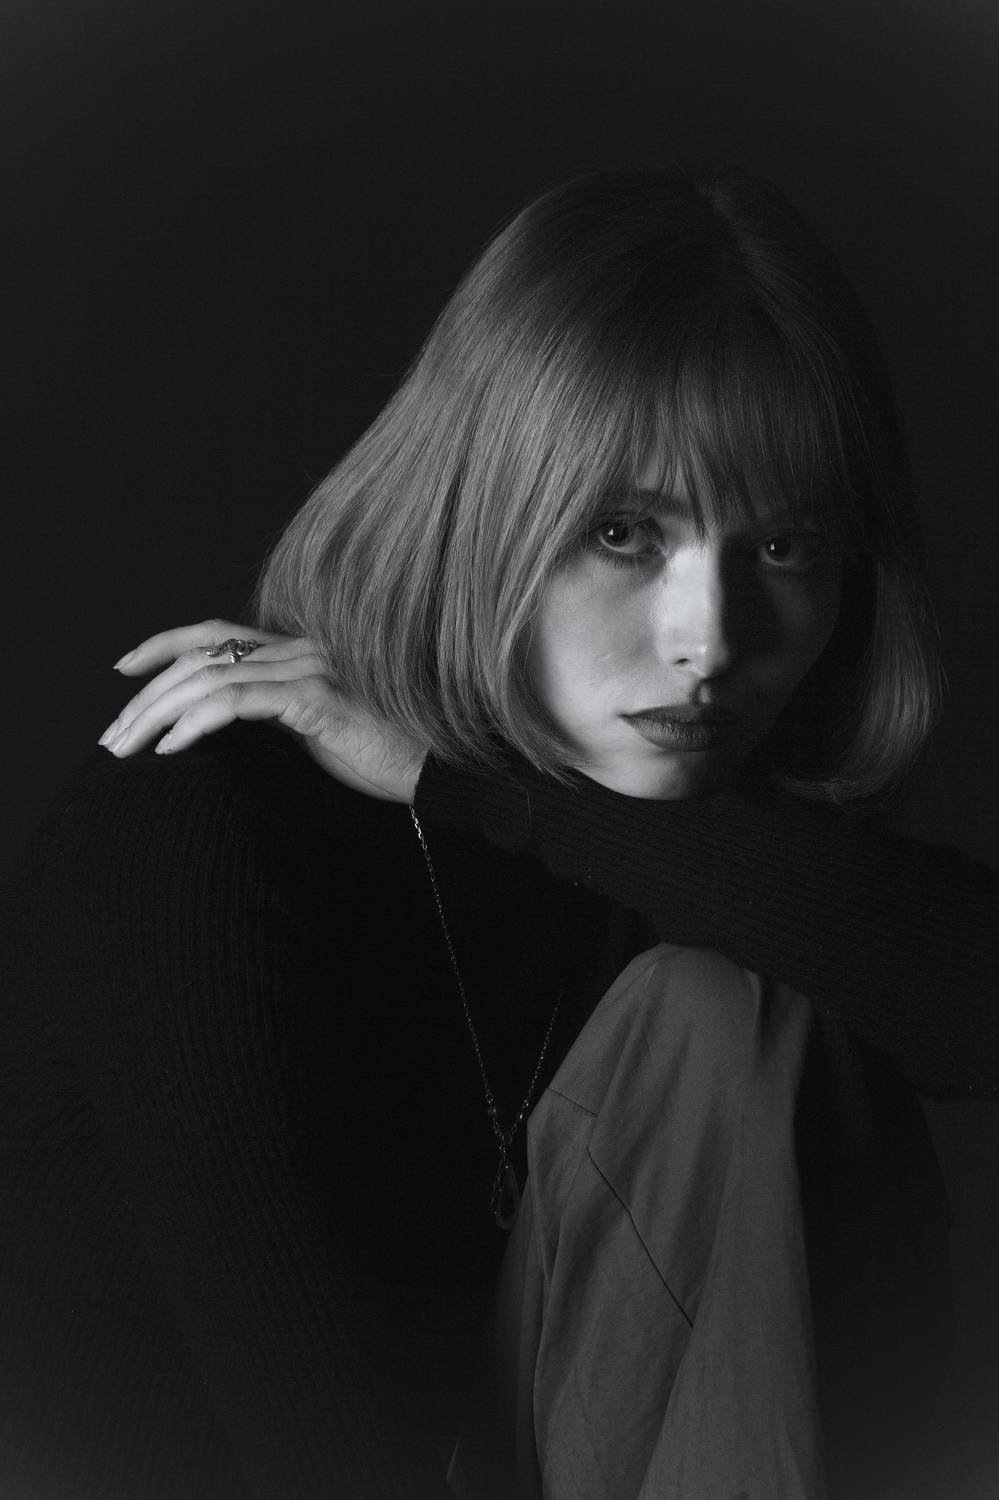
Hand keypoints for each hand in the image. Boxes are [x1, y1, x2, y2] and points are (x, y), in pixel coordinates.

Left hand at [98, 620, 424, 802]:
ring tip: (127, 748)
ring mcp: (312, 670)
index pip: (217, 634)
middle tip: (112, 738)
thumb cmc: (382, 762)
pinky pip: (241, 701)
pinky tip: (172, 748)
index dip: (164, 644)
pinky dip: (197, 722)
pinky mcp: (320, 698)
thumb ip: (273, 719)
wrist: (440, 777)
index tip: (122, 669)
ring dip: (157, 714)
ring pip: (211, 677)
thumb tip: (214, 733)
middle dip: (145, 697)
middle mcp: (302, 650)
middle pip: (201, 657)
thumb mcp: (314, 737)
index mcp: (298, 653)